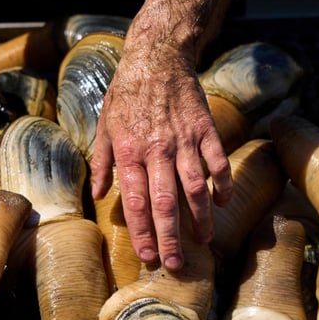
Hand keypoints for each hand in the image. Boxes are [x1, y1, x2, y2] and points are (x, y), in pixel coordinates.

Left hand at [90, 45, 232, 271]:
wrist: (158, 55)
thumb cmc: (126, 92)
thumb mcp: (104, 124)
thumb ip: (101, 162)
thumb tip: (96, 196)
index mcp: (129, 151)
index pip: (135, 202)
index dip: (142, 232)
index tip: (147, 256)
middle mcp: (156, 149)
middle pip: (165, 203)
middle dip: (170, 238)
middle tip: (175, 264)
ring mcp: (183, 140)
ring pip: (195, 187)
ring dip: (201, 218)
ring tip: (203, 242)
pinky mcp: (205, 129)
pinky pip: (217, 162)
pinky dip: (222, 185)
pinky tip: (221, 204)